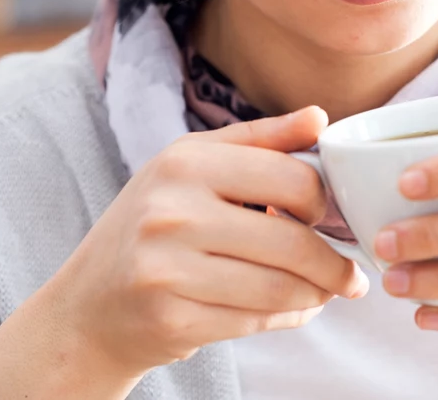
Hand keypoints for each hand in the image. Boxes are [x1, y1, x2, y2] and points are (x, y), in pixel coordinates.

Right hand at [49, 107, 368, 377]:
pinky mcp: (171, 319)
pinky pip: (256, 321)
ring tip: (326, 291)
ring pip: (281, 287)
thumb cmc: (152, 225)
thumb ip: (262, 140)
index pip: (293, 178)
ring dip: (317, 294)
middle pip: (293, 241)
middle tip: (349, 273)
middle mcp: (172, 211)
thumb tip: (320, 116)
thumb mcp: (193, 165)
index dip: (323, 202)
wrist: (88, 305)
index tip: (329, 217)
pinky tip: (293, 308)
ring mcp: (167, 269)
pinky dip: (287, 317)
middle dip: (334, 263)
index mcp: (186, 161)